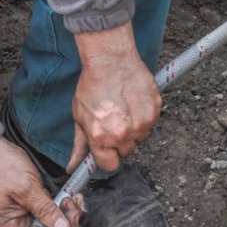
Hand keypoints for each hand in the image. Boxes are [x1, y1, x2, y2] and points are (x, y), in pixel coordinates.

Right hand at [0, 138, 81, 226]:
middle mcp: (21, 224)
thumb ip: (44, 209)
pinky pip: (55, 212)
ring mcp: (30, 214)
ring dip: (69, 216)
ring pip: (55, 226)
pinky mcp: (38, 204)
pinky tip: (71, 197)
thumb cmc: (0, 168)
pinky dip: (66, 206)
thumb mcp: (25, 188)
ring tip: (73, 200)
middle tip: (72, 209)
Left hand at [70, 23, 161, 171]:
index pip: (110, 165)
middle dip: (119, 140)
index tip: (105, 147)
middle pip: (126, 151)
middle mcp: (122, 134)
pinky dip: (143, 116)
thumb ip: (79, 145)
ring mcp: (141, 123)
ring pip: (139, 138)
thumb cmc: (92, 86)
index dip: (107, 156)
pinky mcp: (154, 111)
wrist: (110, 60)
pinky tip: (132, 102)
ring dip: (132, 129)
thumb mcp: (80, 117)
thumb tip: (72, 167)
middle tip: (112, 120)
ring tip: (122, 108)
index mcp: (101, 138)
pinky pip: (150, 124)